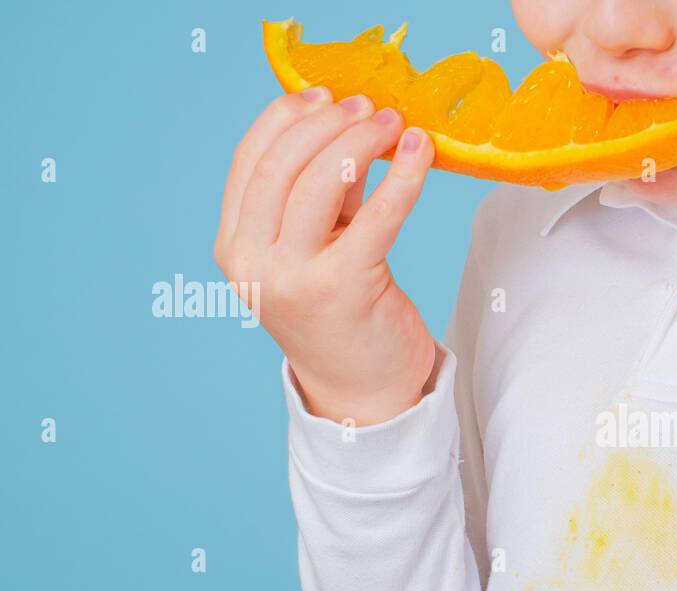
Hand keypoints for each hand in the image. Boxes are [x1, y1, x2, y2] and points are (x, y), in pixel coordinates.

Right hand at [214, 88, 440, 424]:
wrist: (363, 392)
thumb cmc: (343, 313)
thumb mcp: (318, 248)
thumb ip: (322, 197)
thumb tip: (352, 126)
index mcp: (235, 248)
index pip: (249, 161)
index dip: (285, 118)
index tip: (323, 94)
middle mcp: (254, 263)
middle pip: (283, 166)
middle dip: (329, 124)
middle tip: (371, 107)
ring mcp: (293, 278)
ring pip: (321, 183)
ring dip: (362, 141)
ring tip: (396, 124)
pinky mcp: (342, 289)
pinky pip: (376, 216)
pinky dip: (402, 177)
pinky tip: (421, 153)